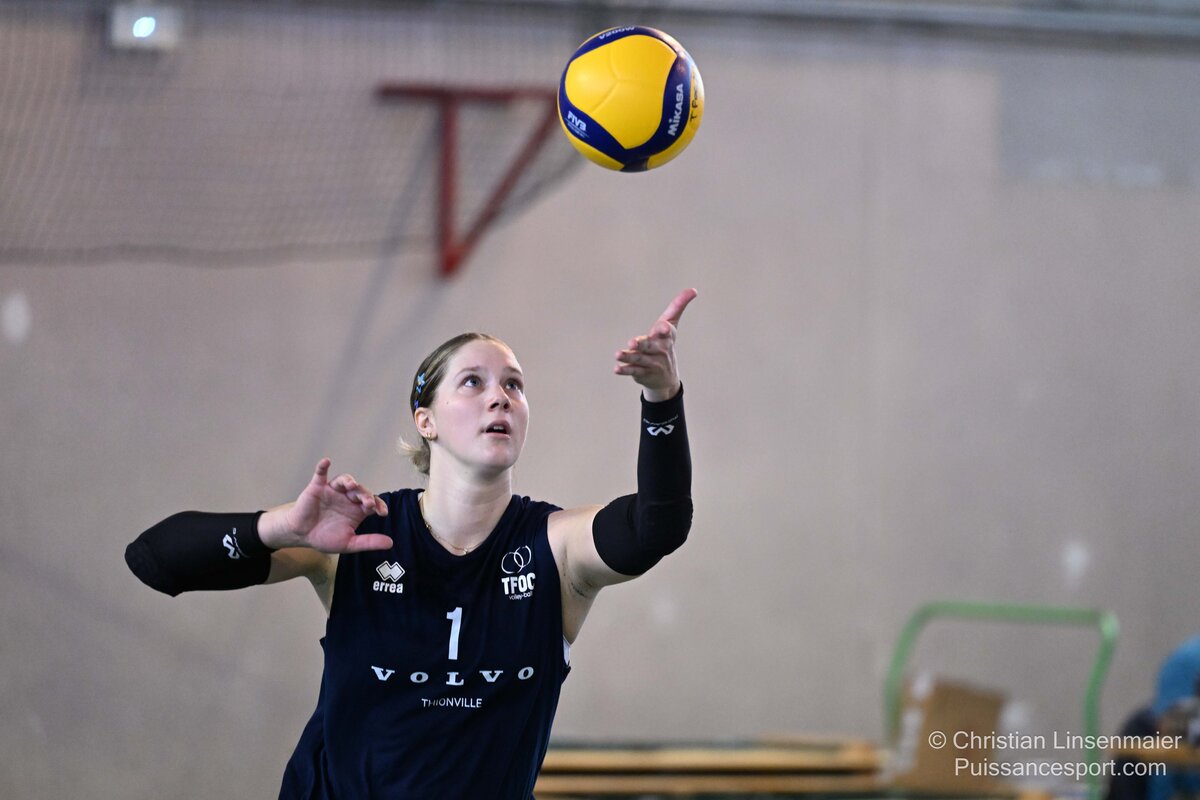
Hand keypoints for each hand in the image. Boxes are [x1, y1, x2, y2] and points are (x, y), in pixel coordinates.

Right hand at [259, 459, 392, 552]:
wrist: (301, 536)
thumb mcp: (349, 543)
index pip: (373, 502)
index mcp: (357, 509)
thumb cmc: (324, 537)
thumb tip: (390, 543)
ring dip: (349, 481)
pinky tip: (326, 461)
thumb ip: (368, 542)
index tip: (382, 513)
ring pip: (344, 480)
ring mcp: (333, 491)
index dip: (379, 505)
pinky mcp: (317, 487)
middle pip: (360, 491)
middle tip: (368, 504)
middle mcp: (347, 498)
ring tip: (352, 486)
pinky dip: (322, 467)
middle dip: (366, 495)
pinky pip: (320, 474)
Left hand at [614, 288, 696, 401]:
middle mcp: (660, 350)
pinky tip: (616, 368)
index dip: (665, 329)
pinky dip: (625, 370)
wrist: (667, 378)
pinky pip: (633, 370)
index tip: (664, 327)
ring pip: (639, 358)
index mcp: (666, 337)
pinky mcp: (642, 372)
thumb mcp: (672, 324)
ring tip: (618, 354)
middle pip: (650, 346)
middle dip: (642, 344)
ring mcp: (651, 362)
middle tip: (632, 342)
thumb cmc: (666, 342)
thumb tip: (693, 290)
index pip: (667, 331)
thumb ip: (678, 306)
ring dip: (628, 356)